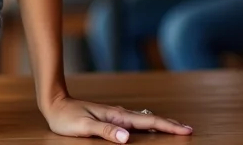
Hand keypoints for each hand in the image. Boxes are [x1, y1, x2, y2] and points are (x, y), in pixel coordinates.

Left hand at [43, 96, 192, 141]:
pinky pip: (134, 122)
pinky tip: (147, 127)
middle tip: (188, 130)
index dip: (168, 126)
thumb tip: (126, 137)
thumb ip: (105, 131)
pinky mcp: (109, 118)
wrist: (54, 104)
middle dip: (169, 124)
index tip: (186, 130)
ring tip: (173, 128)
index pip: (148, 122)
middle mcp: (118, 114)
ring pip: (143, 119)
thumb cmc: (66, 117)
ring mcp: (114, 115)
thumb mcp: (84, 126)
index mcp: (116, 116)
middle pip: (150, 119)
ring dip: (159, 124)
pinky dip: (146, 124)